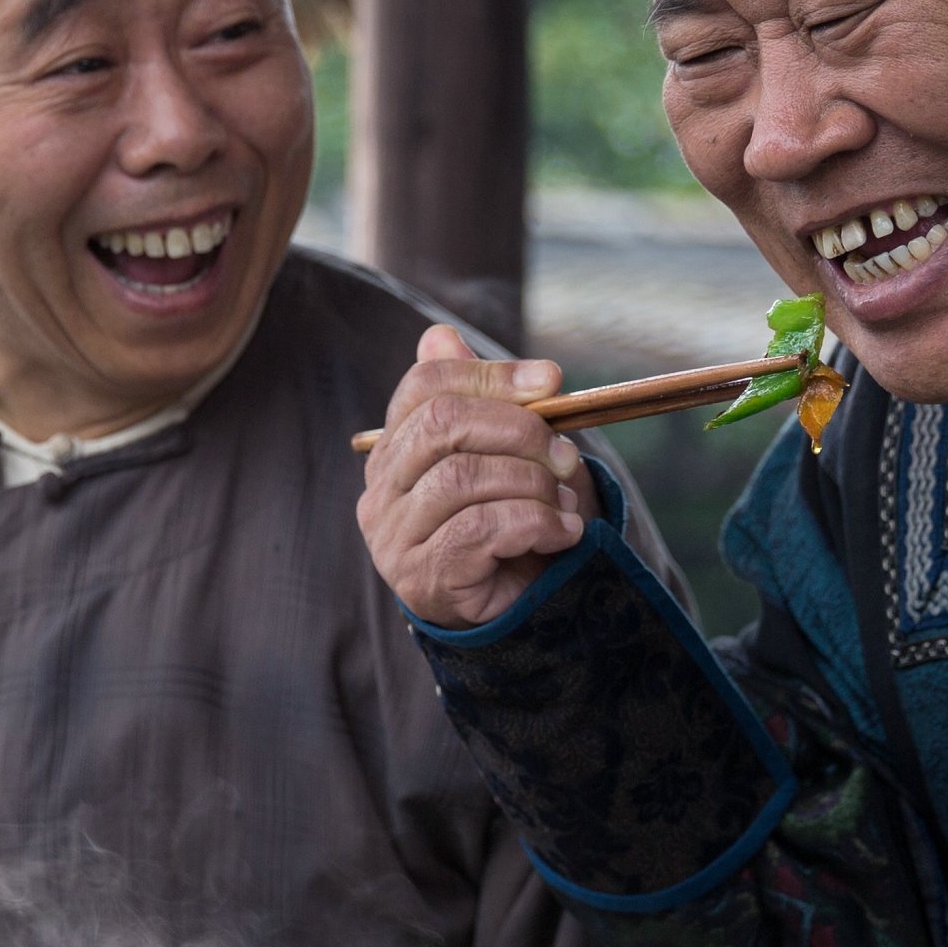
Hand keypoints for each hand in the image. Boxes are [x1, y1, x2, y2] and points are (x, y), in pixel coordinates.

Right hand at [359, 325, 588, 628]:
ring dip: (531, 483)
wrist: (519, 612)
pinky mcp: (424, 578)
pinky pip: (480, 529)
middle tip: (565, 454)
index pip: (426, 387)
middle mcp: (381, 492)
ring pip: (461, 477)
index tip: (552, 381)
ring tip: (563, 502)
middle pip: (440, 425)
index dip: (491, 375)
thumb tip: (441, 334)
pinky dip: (534, 522)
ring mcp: (395, 539)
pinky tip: (561, 532)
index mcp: (396, 450)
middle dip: (518, 428)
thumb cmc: (512, 525)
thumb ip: (480, 400)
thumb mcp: (506, 456)